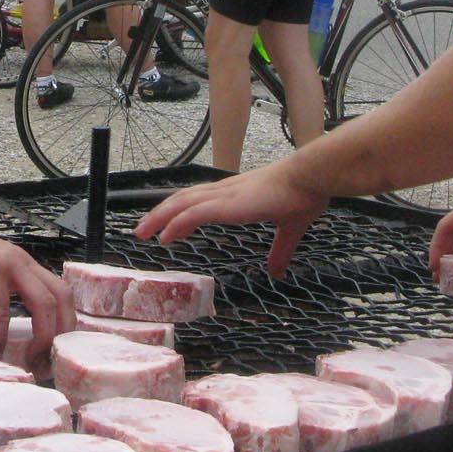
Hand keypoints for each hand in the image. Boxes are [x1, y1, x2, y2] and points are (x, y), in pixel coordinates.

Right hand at [0, 214, 72, 357]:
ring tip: (30, 359)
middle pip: (63, 297)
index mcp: (19, 266)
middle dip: (62, 331)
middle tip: (47, 360)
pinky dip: (0, 333)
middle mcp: (21, 264)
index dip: (59, 322)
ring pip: (45, 303)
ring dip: (43, 335)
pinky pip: (3, 308)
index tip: (48, 350)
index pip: (56, 293)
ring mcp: (9, 266)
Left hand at [135, 164, 327, 278]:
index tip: (166, 227)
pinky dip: (177, 223)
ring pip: (182, 203)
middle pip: (182, 199)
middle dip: (160, 214)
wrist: (310, 178)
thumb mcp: (289, 229)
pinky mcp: (228, 203)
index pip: (199, 200)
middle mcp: (226, 192)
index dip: (180, 212)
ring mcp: (225, 196)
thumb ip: (280, 251)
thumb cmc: (303, 195)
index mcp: (237, 195)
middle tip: (142, 230)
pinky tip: (165, 236)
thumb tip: (277, 273)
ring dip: (159, 217)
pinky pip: (194, 213)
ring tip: (142, 232)